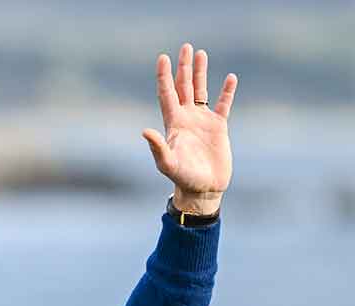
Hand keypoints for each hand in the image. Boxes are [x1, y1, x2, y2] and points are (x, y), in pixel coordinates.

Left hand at [142, 42, 236, 215]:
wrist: (203, 188)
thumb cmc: (182, 178)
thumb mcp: (167, 163)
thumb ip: (157, 147)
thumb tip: (145, 131)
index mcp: (172, 123)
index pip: (166, 94)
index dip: (164, 76)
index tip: (163, 58)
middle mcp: (186, 118)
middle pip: (183, 86)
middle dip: (183, 67)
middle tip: (185, 47)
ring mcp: (202, 121)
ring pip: (201, 90)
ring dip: (200, 73)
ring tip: (200, 53)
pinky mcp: (219, 126)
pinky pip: (224, 104)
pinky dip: (227, 91)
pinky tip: (230, 77)